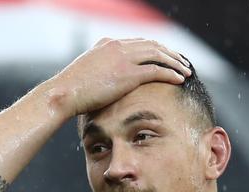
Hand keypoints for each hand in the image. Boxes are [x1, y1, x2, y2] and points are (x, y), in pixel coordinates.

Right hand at [49, 38, 191, 115]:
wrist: (62, 93)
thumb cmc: (68, 90)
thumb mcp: (83, 73)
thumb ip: (96, 71)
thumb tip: (99, 83)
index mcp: (107, 44)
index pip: (138, 42)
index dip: (155, 49)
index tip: (164, 57)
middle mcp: (117, 46)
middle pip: (152, 45)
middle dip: (169, 53)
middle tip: (181, 62)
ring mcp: (123, 59)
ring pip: (158, 55)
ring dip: (175, 62)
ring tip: (186, 70)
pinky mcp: (128, 74)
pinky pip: (157, 70)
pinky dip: (171, 73)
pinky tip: (180, 79)